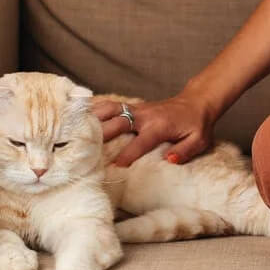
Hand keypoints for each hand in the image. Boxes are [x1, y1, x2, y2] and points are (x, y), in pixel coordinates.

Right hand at [91, 91, 215, 166]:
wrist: (197, 102)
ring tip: (71, 127)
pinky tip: (79, 115)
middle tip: (79, 148)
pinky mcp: (133, 107)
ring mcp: (137, 109)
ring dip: (92, 118)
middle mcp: (144, 116)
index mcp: (159, 126)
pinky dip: (95, 109)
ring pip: (110, 110)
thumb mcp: (199, 140)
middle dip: (99, 136)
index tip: (111, 168)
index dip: (125, 156)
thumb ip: (185, 151)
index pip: (139, 143)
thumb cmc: (197, 125)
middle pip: (117, 124)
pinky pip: (111, 106)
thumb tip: (169, 160)